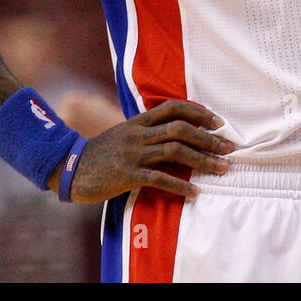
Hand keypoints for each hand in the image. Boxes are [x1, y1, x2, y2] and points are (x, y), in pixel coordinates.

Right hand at [49, 99, 235, 201]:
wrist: (70, 169)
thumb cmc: (101, 153)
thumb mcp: (123, 134)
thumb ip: (147, 131)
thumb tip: (177, 133)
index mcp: (138, 121)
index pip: (173, 107)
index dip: (199, 112)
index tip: (219, 122)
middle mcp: (138, 134)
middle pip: (180, 129)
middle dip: (209, 138)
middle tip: (229, 148)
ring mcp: (133, 153)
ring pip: (175, 151)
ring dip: (203, 160)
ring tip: (222, 168)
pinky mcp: (127, 175)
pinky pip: (159, 178)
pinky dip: (180, 185)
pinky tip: (194, 192)